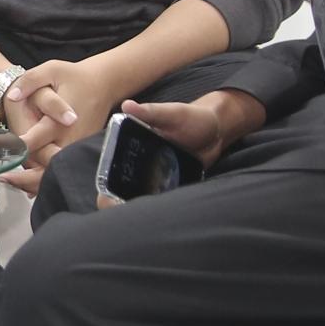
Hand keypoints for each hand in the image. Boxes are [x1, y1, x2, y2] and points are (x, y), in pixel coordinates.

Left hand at [0, 57, 107, 174]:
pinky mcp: (81, 152)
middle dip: (25, 176)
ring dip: (33, 182)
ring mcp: (77, 148)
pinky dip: (46, 180)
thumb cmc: (75, 77)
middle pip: (46, 165)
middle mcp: (70, 139)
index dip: (14, 147)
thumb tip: (13, 96)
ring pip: (55, 173)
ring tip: (9, 181)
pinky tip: (27, 185)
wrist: (104, 83)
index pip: (35, 140)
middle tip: (2, 177)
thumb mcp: (52, 69)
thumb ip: (30, 81)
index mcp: (60, 121)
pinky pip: (63, 170)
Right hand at [65, 91, 269, 208]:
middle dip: (118, 204)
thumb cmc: (193, 117)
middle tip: (126, 214)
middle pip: (120, 188)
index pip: (111, 168)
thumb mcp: (172, 113)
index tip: (108, 201)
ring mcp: (155, 175)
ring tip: (144, 220)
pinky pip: (161, 200)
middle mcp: (139, 162)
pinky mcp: (171, 184)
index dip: (106, 187)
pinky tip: (162, 216)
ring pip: (139, 197)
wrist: (218, 131)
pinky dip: (160, 209)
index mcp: (132, 144)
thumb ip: (151, 112)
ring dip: (138, 208)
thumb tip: (127, 105)